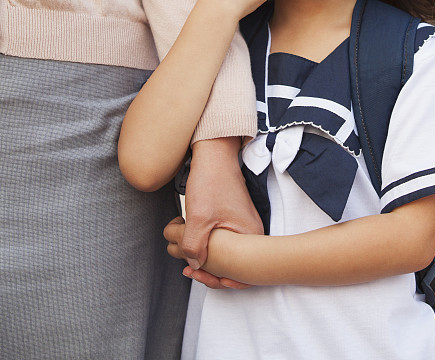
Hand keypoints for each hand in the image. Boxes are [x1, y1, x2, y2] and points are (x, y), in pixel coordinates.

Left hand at [166, 136, 263, 288]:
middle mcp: (252, 234)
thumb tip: (194, 266)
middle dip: (207, 269)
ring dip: (203, 255)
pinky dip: (206, 245)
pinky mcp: (233, 221)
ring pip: (223, 254)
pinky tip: (189, 241)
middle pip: (230, 266)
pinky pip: (221, 242)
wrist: (214, 154)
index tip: (194, 274)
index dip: (214, 279)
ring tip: (183, 250)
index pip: (237, 273)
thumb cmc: (212, 181)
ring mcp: (243, 226)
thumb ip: (194, 246)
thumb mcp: (199, 217)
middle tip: (186, 266)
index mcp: (251, 235)